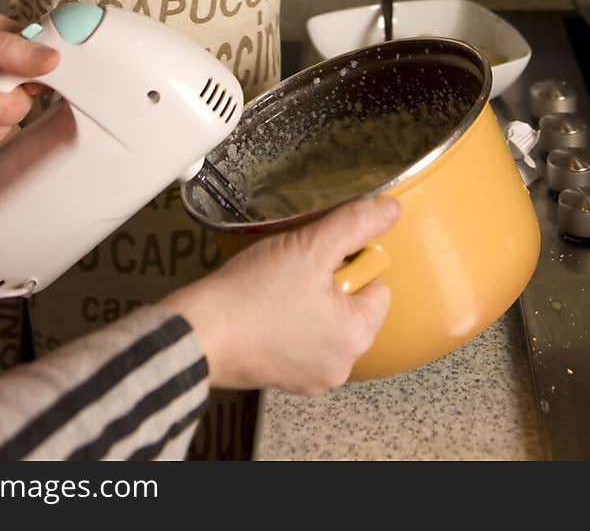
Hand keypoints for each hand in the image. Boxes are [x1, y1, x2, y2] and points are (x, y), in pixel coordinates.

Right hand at [165, 194, 398, 394]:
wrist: (199, 332)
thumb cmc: (254, 293)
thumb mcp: (310, 246)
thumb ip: (354, 224)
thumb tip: (391, 210)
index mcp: (356, 338)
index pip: (377, 287)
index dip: (350, 263)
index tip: (317, 257)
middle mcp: (340, 366)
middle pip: (350, 305)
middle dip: (327, 283)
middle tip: (293, 268)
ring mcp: (309, 378)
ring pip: (324, 322)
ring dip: (307, 301)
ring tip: (275, 286)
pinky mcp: (281, 380)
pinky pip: (298, 340)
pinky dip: (286, 323)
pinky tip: (263, 307)